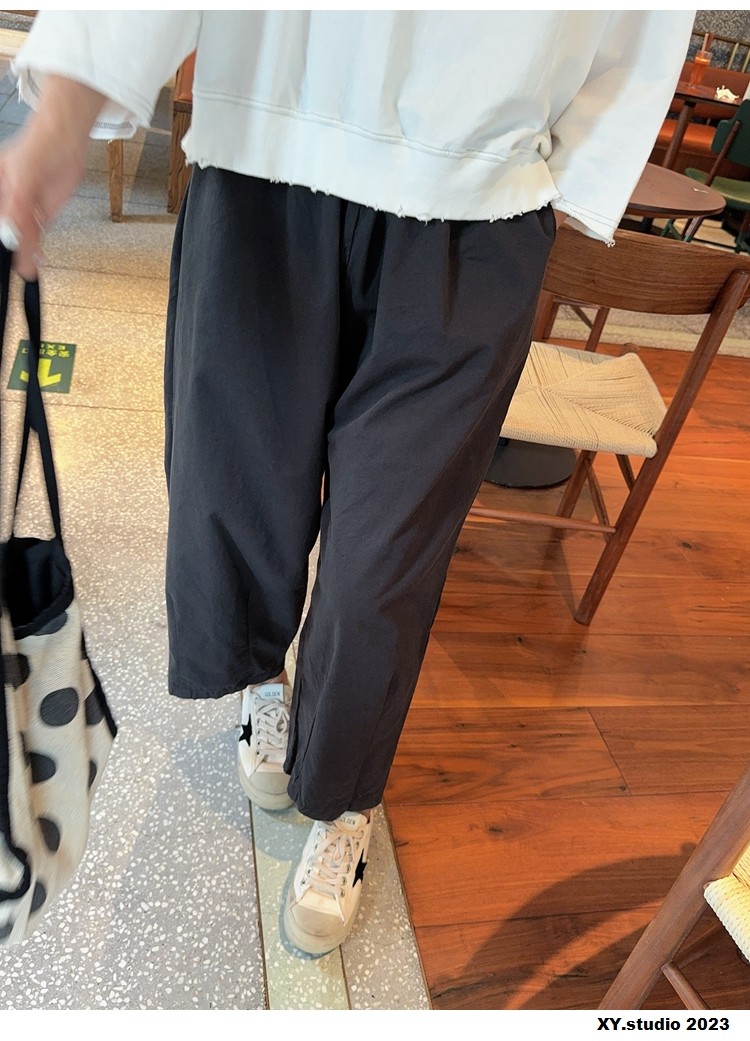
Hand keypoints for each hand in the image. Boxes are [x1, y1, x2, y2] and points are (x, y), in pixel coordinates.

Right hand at [0, 76, 105, 278]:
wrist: (66, 141)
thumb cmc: (38, 148)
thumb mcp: (23, 181)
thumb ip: (17, 211)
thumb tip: (11, 237)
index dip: (1, 239)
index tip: (4, 258)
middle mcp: (6, 201)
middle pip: (5, 232)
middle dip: (10, 249)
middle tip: (16, 267)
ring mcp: (24, 208)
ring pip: (21, 237)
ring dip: (24, 254)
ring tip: (27, 269)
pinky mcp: (41, 214)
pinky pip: (36, 236)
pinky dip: (36, 250)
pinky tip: (35, 261)